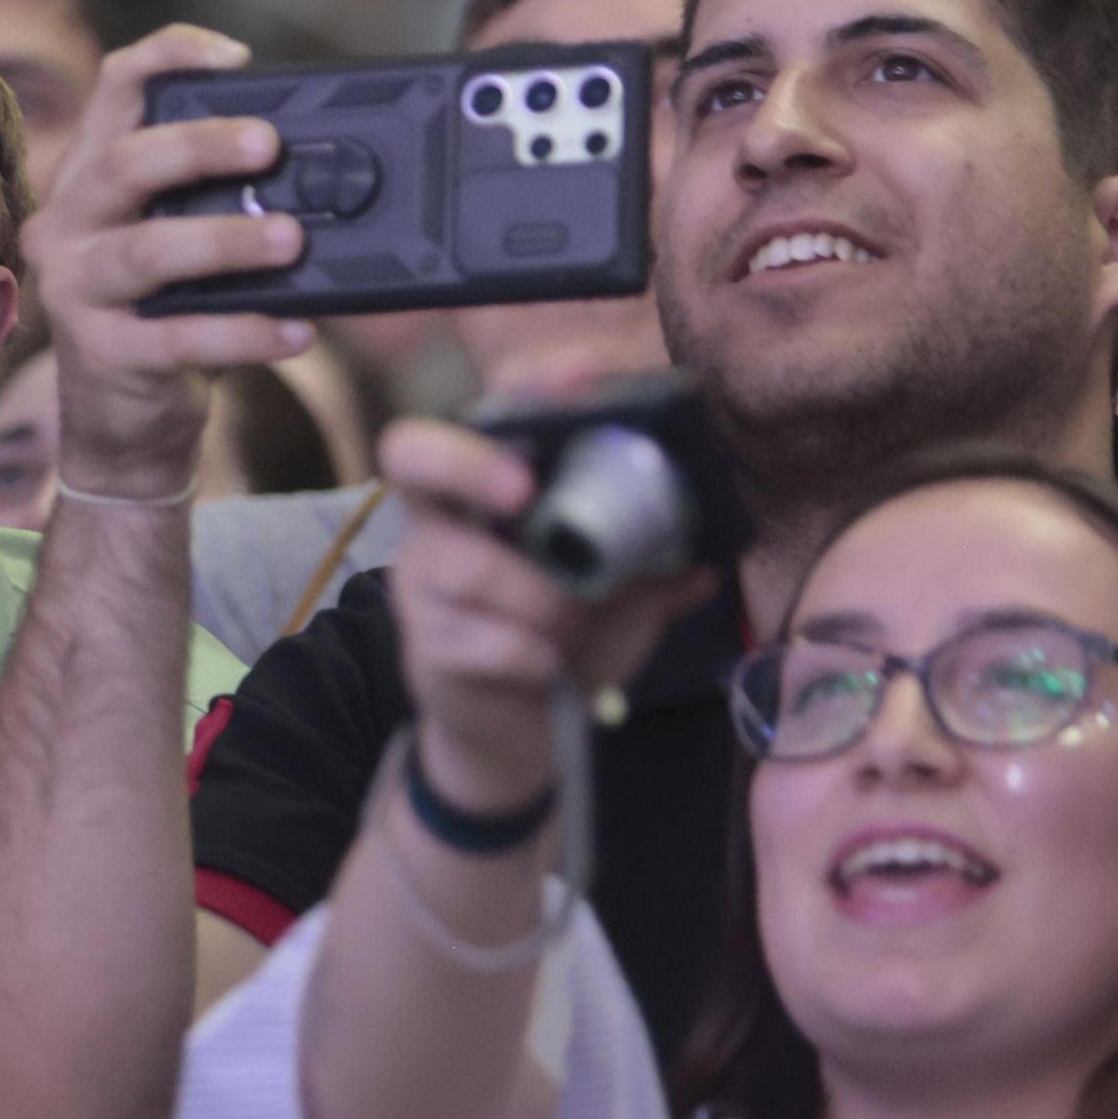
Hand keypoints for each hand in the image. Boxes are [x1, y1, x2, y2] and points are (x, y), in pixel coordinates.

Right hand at [25, 25, 313, 498]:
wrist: (124, 417)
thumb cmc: (167, 306)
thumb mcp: (182, 234)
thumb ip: (222, 195)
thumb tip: (326, 169)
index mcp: (90, 172)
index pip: (114, 87)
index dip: (168, 57)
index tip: (235, 59)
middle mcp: (67, 221)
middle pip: (123, 165)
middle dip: (199, 147)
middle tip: (270, 144)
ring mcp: (76, 289)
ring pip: (147, 252)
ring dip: (225, 241)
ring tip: (291, 239)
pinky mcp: (103, 353)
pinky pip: (177, 337)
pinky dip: (242, 332)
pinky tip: (294, 329)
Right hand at [379, 418, 709, 807]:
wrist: (517, 739)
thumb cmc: (567, 644)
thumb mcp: (624, 600)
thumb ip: (656, 570)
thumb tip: (706, 553)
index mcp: (492, 488)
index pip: (489, 410)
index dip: (527, 383)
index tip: (583, 379)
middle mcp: (441, 522)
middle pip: (411, 453)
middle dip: (469, 464)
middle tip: (523, 494)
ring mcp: (421, 583)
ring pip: (462, 565)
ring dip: (535, 598)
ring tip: (573, 623)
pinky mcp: (425, 646)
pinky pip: (478, 640)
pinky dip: (530, 655)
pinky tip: (551, 668)